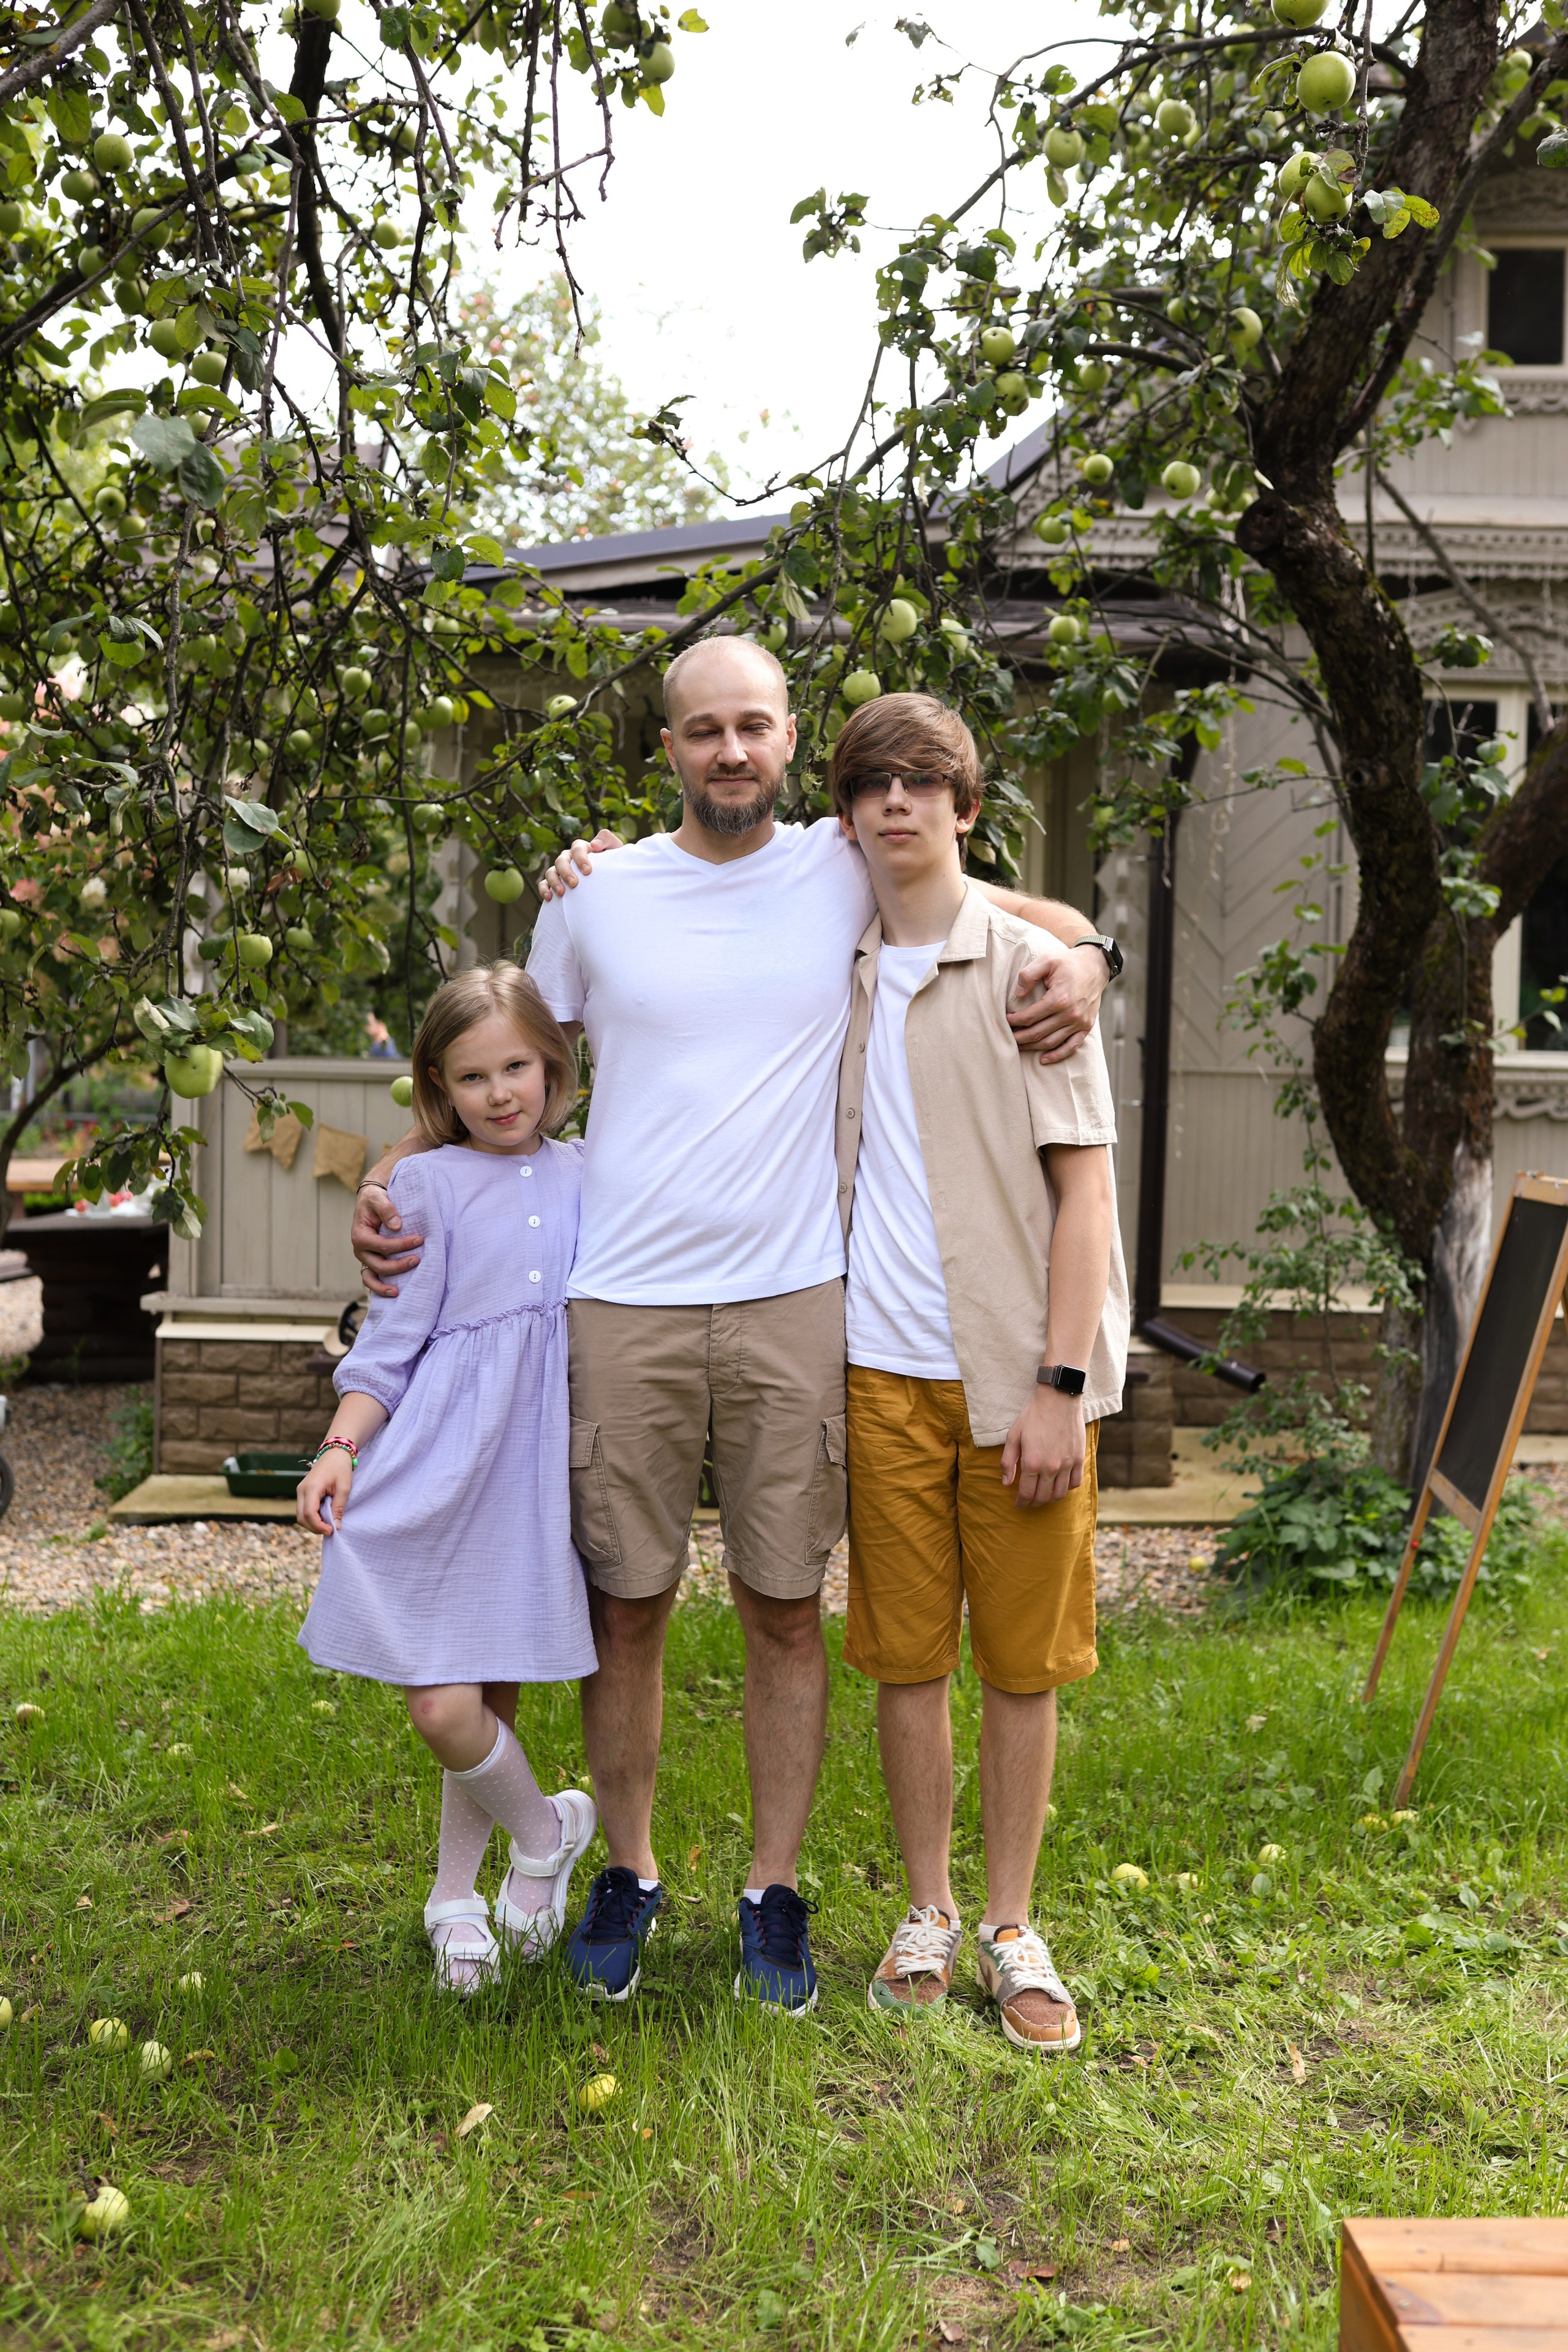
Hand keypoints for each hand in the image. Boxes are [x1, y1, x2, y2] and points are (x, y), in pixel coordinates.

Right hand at [298, 1450, 352, 1534]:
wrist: (335, 1453)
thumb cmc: (341, 1468)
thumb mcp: (344, 1488)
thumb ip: (338, 1508)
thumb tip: (336, 1526)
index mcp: (311, 1487)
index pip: (309, 1513)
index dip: (319, 1526)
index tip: (332, 1531)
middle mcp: (301, 1490)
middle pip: (301, 1517)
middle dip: (314, 1528)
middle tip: (330, 1530)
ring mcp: (300, 1490)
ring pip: (300, 1515)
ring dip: (312, 1523)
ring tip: (328, 1525)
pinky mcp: (302, 1491)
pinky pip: (303, 1509)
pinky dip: (311, 1517)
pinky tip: (324, 1517)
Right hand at [351, 1182, 422, 1299]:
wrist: (371, 1201)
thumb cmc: (375, 1200)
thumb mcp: (379, 1199)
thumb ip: (387, 1210)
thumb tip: (397, 1226)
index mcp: (360, 1236)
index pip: (382, 1246)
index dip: (401, 1245)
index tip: (419, 1240)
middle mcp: (360, 1251)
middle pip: (378, 1265)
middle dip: (398, 1265)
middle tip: (418, 1259)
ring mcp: (365, 1259)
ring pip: (371, 1278)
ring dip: (384, 1285)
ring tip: (398, 1292)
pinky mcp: (371, 1262)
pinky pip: (372, 1279)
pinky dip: (380, 1287)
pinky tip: (394, 1291)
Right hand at [536, 828, 623, 901]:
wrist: (612, 880)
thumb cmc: (613, 864)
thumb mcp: (615, 849)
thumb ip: (607, 840)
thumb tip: (594, 844)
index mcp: (582, 849)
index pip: (577, 848)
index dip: (580, 858)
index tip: (588, 871)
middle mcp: (569, 858)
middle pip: (561, 860)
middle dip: (566, 871)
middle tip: (574, 884)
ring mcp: (561, 870)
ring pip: (551, 871)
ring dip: (554, 881)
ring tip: (562, 893)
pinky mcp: (555, 882)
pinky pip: (544, 883)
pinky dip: (544, 889)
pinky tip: (549, 897)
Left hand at [1001, 1389, 1084, 1505]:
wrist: (1058, 1400)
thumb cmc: (1033, 1416)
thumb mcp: (1013, 1435)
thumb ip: (1008, 1461)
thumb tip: (1006, 1483)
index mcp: (1032, 1463)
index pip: (1026, 1493)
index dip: (1021, 1503)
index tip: (1018, 1504)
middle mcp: (1050, 1467)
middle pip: (1042, 1497)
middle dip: (1034, 1503)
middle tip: (1029, 1501)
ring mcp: (1067, 1464)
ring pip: (1059, 1494)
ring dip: (1050, 1499)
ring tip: (1044, 1495)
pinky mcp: (1079, 1459)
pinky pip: (1075, 1483)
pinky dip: (1067, 1488)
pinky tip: (1059, 1484)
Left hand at [1007, 941, 1107, 1064]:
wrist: (1095, 965)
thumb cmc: (1068, 963)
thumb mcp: (1046, 960)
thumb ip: (1028, 975)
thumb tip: (1018, 994)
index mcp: (1059, 998)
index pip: (1030, 1017)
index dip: (1015, 1020)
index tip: (1006, 1019)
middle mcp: (1070, 1014)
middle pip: (1038, 1033)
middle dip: (1020, 1037)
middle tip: (1008, 1037)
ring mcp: (1080, 1022)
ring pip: (1051, 1042)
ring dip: (1033, 1047)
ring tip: (1019, 1046)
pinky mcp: (1086, 1027)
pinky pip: (1071, 1047)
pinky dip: (1057, 1055)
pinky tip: (1043, 1059)